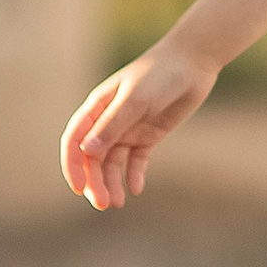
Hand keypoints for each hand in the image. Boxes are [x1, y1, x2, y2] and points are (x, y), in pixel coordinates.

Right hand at [60, 38, 216, 210]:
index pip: (75, 140)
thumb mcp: (135, 99)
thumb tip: (87, 150)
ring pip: (112, 162)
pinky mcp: (148, 135)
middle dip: (94, 181)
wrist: (193, 63)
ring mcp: (128, 129)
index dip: (72, 165)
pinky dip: (134, 174)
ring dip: (112, 182)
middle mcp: (108, 120)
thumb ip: (112, 124)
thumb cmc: (161, 74)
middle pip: (92, 157)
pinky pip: (136, 160)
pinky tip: (136, 188)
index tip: (79, 188)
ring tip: (118, 203)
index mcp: (97, 107)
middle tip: (103, 204)